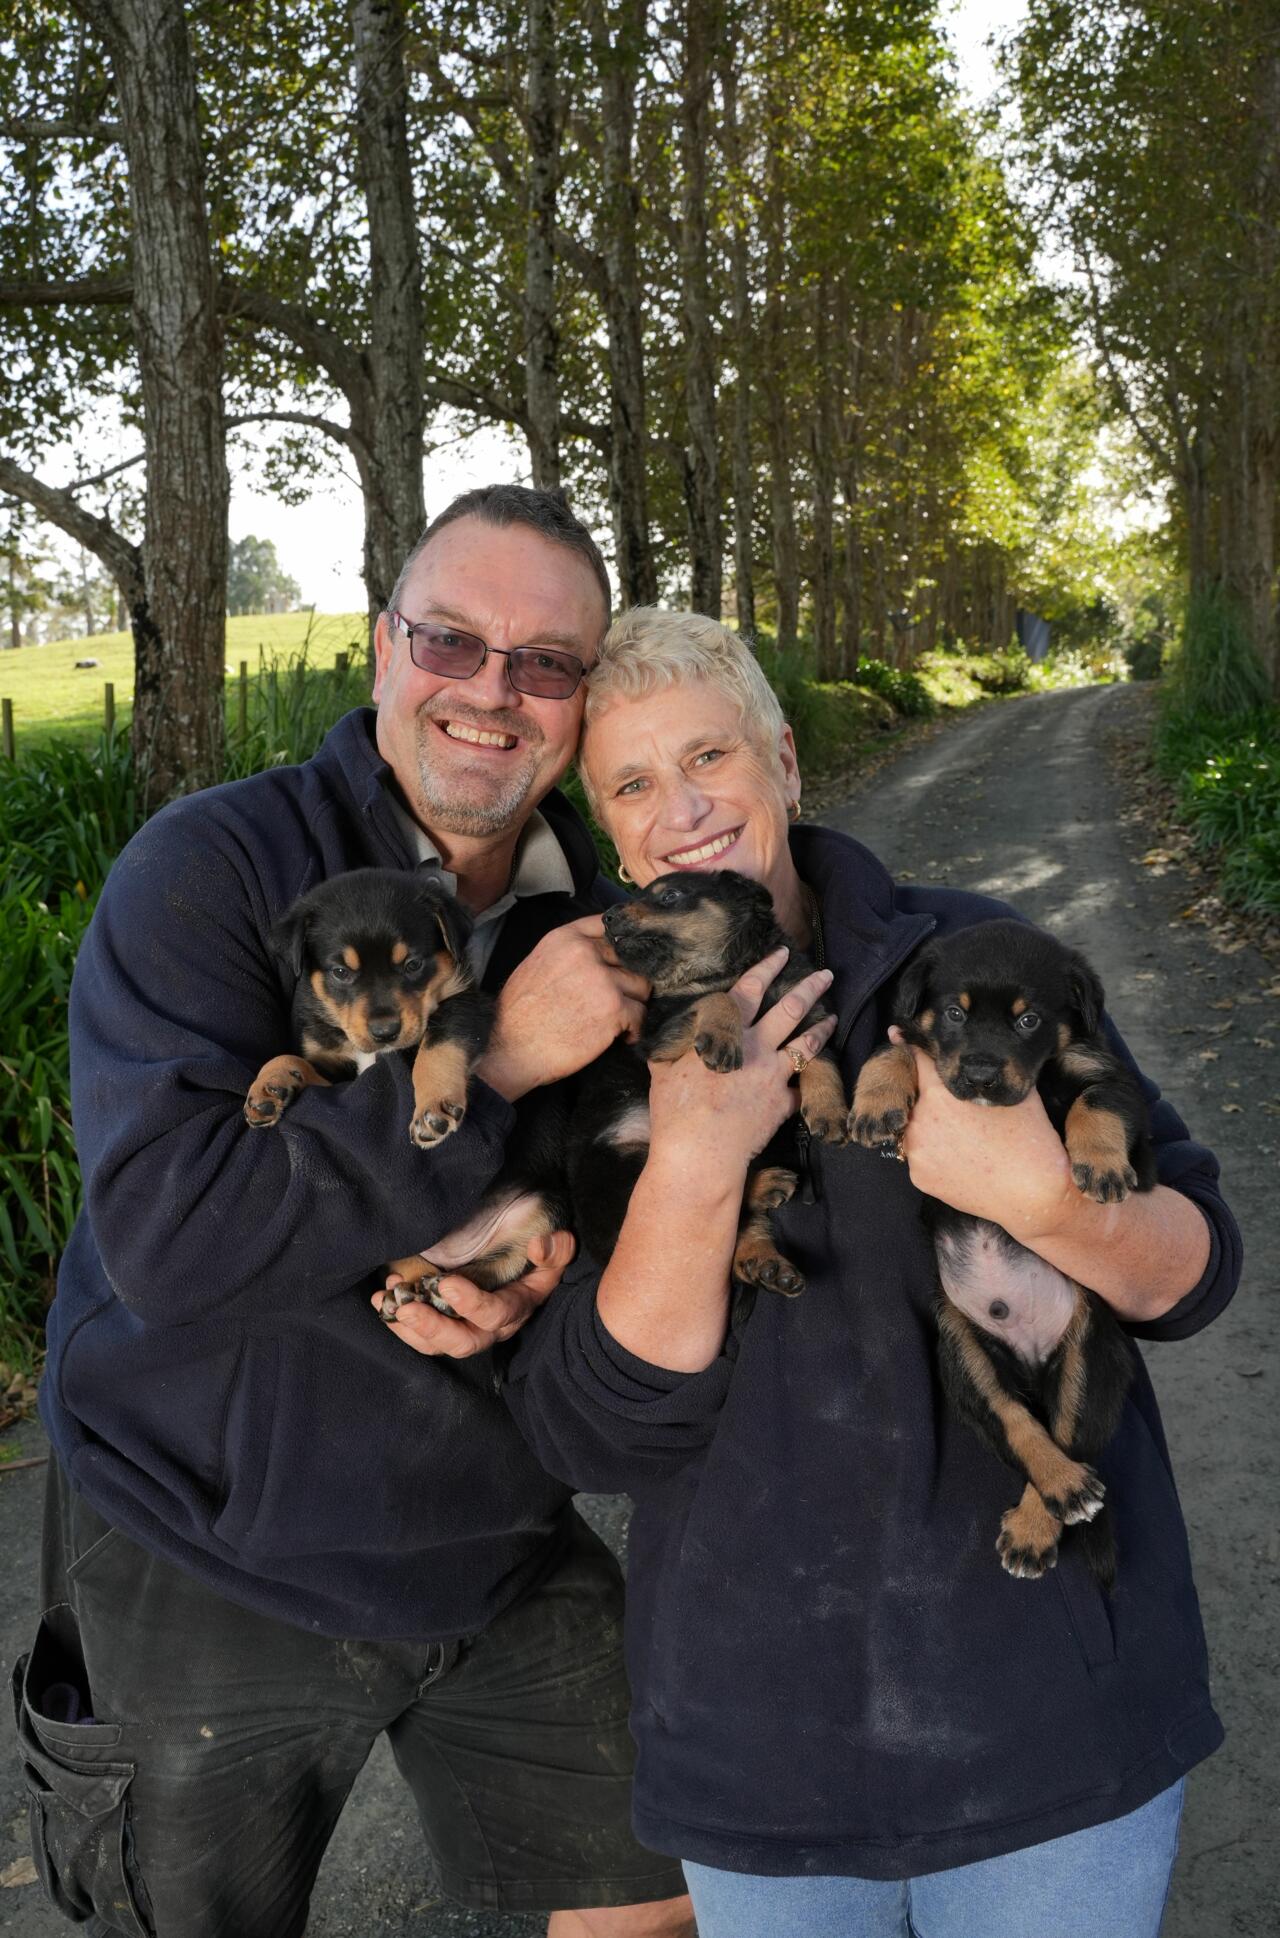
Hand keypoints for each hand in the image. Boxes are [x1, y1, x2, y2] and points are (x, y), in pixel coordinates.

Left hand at [373, 1230, 575, 1356]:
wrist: (522, 1255)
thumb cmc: (538, 1252)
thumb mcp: (556, 1247)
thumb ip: (556, 1249)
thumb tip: (537, 1249)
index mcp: (518, 1306)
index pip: (495, 1314)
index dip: (472, 1304)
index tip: (446, 1283)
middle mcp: (492, 1327)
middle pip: (463, 1342)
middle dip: (432, 1327)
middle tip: (406, 1306)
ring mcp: (466, 1328)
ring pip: (436, 1344)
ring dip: (408, 1327)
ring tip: (385, 1301)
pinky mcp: (446, 1324)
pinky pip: (421, 1335)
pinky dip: (398, 1321)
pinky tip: (382, 1301)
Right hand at [475, 915, 649, 1099]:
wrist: (511, 1051)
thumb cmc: (519, 1015)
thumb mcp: (537, 966)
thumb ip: (569, 953)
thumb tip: (601, 952)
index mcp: (565, 938)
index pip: (609, 925)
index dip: (623, 943)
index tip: (626, 960)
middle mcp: (586, 953)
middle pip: (631, 958)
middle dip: (629, 981)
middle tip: (620, 1001)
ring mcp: (603, 980)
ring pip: (642, 987)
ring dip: (634, 1005)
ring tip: (619, 1021)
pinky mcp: (614, 1009)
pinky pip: (641, 1016)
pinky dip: (634, 1030)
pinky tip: (620, 1037)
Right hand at [647, 950, 836, 1181]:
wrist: (700, 1151)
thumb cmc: (675, 1108)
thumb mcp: (665, 1065)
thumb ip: (678, 1042)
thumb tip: (680, 1029)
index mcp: (727, 1032)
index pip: (750, 989)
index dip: (767, 968)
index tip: (782, 954)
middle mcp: (757, 1047)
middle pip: (791, 1009)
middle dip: (811, 987)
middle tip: (827, 974)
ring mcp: (774, 1075)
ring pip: (807, 1044)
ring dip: (822, 1027)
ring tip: (833, 1016)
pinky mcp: (783, 1104)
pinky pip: (800, 1089)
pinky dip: (804, 1084)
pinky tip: (812, 1080)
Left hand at [889, 1029, 1077, 1241]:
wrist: (1034, 1197)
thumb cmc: (1031, 1141)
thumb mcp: (1015, 1092)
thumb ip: (986, 1071)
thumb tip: (979, 1055)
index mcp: (939, 1093)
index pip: (916, 1057)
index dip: (917, 1047)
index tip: (903, 1039)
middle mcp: (920, 1120)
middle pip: (915, 1094)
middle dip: (931, 1094)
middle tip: (958, 1107)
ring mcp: (916, 1152)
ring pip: (916, 1126)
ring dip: (931, 1124)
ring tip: (964, 1135)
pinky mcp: (919, 1177)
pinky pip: (921, 1155)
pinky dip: (935, 1152)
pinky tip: (962, 1158)